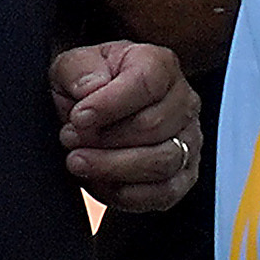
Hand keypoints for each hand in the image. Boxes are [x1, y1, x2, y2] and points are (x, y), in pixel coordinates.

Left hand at [53, 41, 199, 213]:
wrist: (91, 116)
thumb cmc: (86, 88)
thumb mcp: (70, 68)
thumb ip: (79, 70)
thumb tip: (93, 88)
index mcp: (160, 65)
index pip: (147, 84)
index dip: (109, 104)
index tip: (78, 118)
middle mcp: (184, 102)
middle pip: (153, 126)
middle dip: (104, 139)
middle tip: (70, 138)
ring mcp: (189, 140)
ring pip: (162, 162)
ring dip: (112, 166)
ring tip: (79, 160)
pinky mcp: (184, 175)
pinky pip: (165, 192)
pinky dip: (128, 193)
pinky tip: (101, 180)